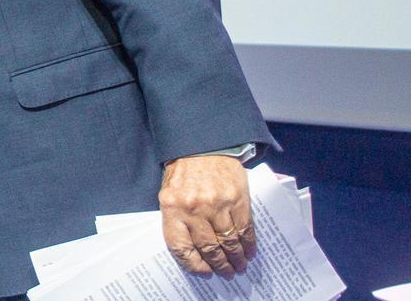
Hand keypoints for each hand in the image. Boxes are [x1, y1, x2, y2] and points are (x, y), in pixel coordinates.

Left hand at [159, 155, 254, 277]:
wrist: (202, 144)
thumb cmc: (183, 172)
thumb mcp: (169, 193)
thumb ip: (177, 219)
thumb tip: (192, 251)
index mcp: (172, 207)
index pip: (181, 247)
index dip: (193, 264)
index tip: (203, 272)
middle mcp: (194, 208)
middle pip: (209, 248)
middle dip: (220, 265)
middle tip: (227, 273)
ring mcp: (217, 204)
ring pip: (229, 242)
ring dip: (236, 259)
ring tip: (239, 266)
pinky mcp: (237, 199)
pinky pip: (245, 229)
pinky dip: (248, 244)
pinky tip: (249, 251)